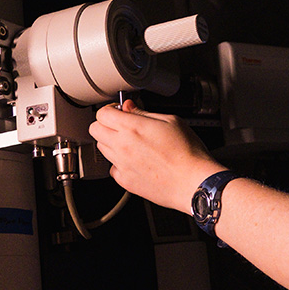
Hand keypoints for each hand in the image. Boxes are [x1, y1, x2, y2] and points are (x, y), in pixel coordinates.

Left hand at [89, 99, 223, 212]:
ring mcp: (122, 165)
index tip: (119, 112)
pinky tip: (136, 161)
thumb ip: (145, 113)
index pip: (102, 114)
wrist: (193, 182)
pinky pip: (113, 168)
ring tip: (132, 144)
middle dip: (106, 125)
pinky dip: (120, 163)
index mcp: (133, 128)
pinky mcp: (125, 181)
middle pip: (95, 130)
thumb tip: (129, 107)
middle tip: (122, 126)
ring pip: (102, 149)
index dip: (110, 110)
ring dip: (111, 143)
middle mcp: (122, 146)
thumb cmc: (188, 153)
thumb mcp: (171, 121)